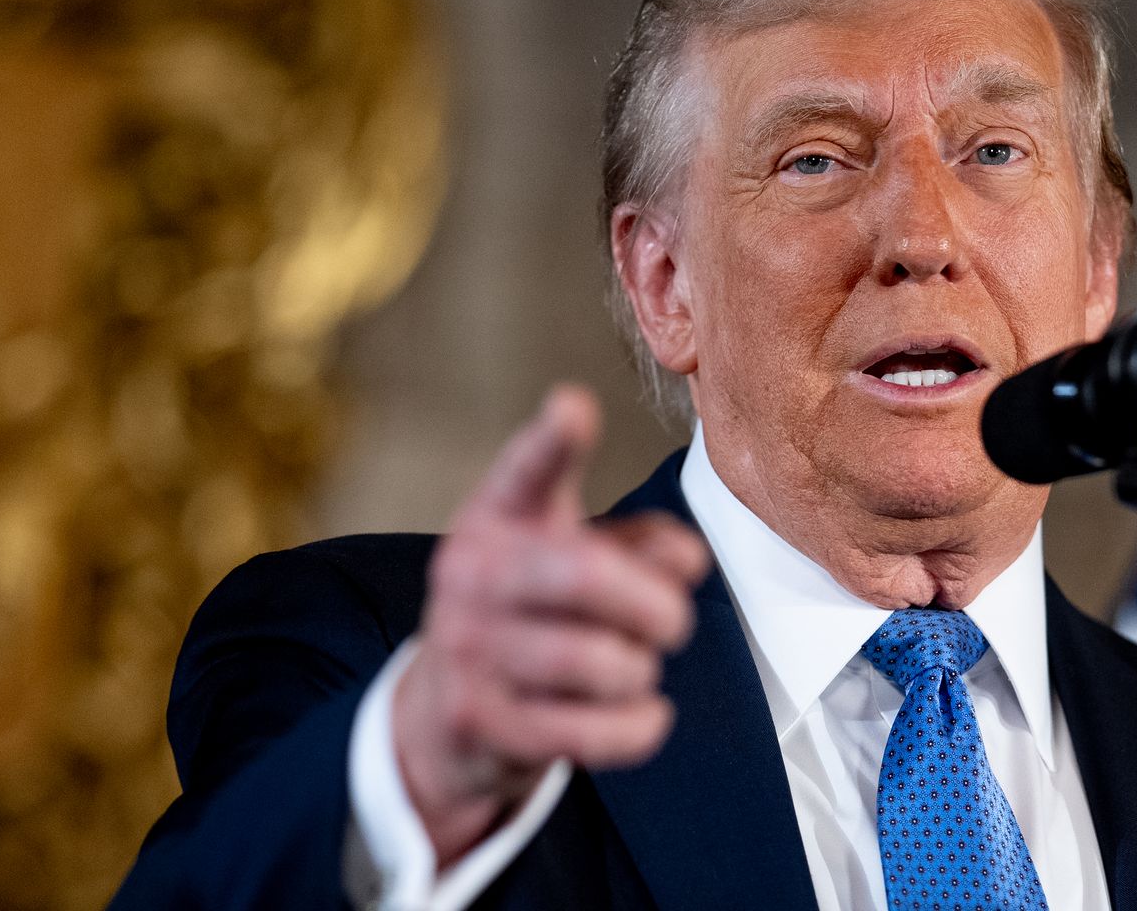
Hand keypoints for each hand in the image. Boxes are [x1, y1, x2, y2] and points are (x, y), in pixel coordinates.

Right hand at [390, 385, 708, 865]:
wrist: (448, 715)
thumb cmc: (534, 614)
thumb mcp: (575, 558)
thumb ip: (638, 543)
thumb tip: (688, 560)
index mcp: (498, 516)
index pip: (526, 471)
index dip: (552, 441)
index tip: (574, 406)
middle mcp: (471, 574)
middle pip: (586, 575)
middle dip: (656, 604)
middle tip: (676, 621)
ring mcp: (467, 649)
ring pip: (598, 661)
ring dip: (640, 669)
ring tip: (633, 667)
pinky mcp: (480, 722)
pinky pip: (591, 730)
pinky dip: (639, 725)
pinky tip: (645, 714)